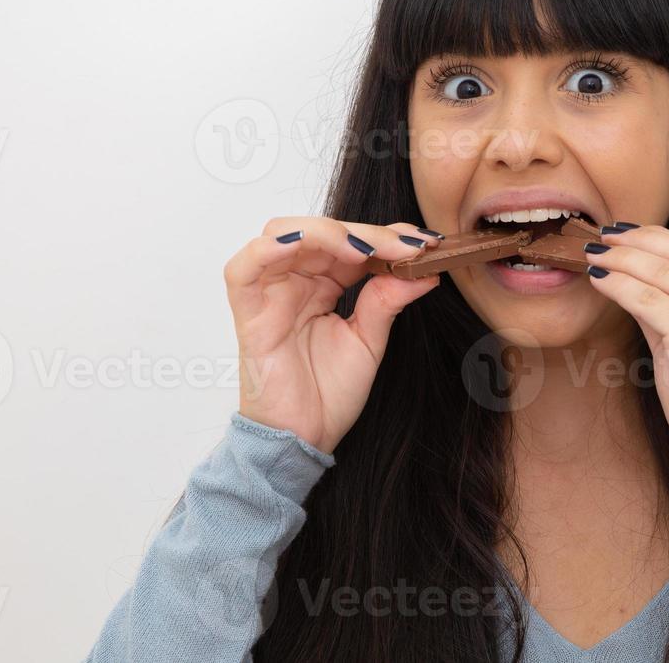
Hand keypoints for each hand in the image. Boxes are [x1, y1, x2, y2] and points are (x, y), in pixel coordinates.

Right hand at [224, 217, 442, 453]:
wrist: (303, 438)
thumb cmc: (328, 395)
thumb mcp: (369, 340)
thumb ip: (387, 300)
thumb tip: (424, 269)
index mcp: (322, 284)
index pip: (350, 242)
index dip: (385, 236)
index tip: (423, 243)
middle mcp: (294, 281)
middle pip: (320, 231)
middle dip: (364, 232)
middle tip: (403, 246)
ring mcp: (268, 293)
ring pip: (283, 234)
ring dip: (324, 232)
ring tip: (364, 249)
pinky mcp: (247, 312)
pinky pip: (244, 269)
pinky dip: (269, 248)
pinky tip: (303, 244)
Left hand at [584, 225, 668, 478]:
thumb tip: (633, 276)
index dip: (658, 239)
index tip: (626, 233)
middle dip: (635, 243)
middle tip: (601, 237)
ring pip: (662, 273)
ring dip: (621, 260)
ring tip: (593, 255)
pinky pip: (648, 300)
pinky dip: (619, 286)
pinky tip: (599, 280)